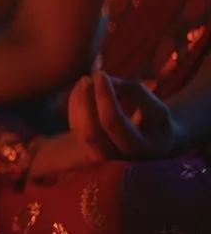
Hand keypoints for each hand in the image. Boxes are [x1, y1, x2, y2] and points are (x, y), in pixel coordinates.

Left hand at [68, 70, 183, 161]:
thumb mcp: (158, 108)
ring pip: (79, 129)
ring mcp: (99, 157)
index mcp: (138, 149)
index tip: (101, 74)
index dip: (104, 97)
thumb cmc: (158, 125)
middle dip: (85, 101)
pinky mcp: (87, 150)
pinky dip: (74, 106)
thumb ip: (137, 94)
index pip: (112, 122)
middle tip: (88, 78)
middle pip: (89, 132)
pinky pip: (75, 127)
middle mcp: (116, 159)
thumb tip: (107, 80)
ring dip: (78, 102)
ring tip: (85, 80)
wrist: (155, 145)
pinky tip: (81, 89)